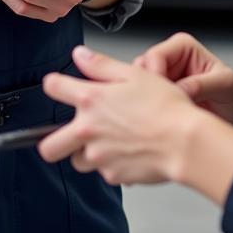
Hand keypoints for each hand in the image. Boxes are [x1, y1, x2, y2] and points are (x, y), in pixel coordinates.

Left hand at [40, 45, 199, 185]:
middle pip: (48, 147)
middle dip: (54, 141)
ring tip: (110, 140)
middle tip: (70, 134)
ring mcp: (99, 157)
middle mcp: (88, 130)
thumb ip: (101, 65)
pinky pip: (104, 172)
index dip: (55, 84)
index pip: (53, 88)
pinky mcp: (113, 176)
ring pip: (78, 161)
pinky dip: (113, 163)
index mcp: (91, 99)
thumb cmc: (165, 107)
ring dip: (86, 153)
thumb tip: (80, 55)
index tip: (57, 86)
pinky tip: (130, 150)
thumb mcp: (134, 73)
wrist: (183, 141)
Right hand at [134, 32, 232, 139]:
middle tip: (159, 110)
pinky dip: (148, 114)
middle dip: (146, 91)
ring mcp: (162, 80)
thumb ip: (202, 84)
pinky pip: (143, 104)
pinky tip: (160, 123)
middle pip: (141, 71)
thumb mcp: (225, 86)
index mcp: (183, 47)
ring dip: (147, 104)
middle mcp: (170, 60)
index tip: (161, 96)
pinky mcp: (158, 99)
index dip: (153, 76)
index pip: (155, 56)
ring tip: (163, 118)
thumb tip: (180, 89)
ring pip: (138, 88)